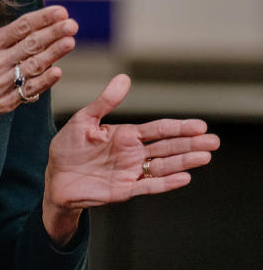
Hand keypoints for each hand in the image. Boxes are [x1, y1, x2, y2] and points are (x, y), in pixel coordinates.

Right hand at [0, 0, 76, 156]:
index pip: (21, 27)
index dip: (43, 18)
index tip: (60, 12)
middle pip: (31, 45)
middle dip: (54, 33)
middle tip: (72, 25)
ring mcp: (1, 84)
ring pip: (33, 66)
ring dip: (54, 54)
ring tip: (70, 42)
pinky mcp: (3, 103)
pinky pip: (27, 90)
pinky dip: (43, 82)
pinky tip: (56, 71)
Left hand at [43, 74, 220, 243]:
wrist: (54, 179)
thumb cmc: (67, 149)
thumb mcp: (83, 121)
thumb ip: (104, 102)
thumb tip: (124, 79)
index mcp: (126, 136)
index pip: (159, 129)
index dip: (179, 127)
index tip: (200, 126)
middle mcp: (133, 154)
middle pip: (168, 147)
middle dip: (191, 144)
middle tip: (214, 142)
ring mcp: (130, 172)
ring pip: (163, 166)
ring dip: (184, 162)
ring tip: (205, 157)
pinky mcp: (124, 190)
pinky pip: (148, 186)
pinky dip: (165, 183)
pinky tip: (183, 178)